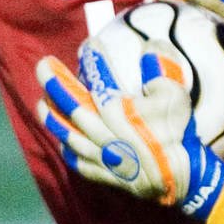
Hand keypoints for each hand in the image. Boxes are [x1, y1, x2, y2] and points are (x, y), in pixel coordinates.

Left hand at [35, 40, 223, 220]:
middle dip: (53, 81)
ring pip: (65, 132)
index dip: (93, 58)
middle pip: (68, 102)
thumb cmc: (176, 133)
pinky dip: (66, 148)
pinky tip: (64, 141)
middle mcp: (100, 129)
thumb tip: (149, 46)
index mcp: (116, 108)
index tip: (90, 44)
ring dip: (51, 115)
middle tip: (43, 65)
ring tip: (43, 102)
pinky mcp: (101, 173)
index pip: (98, 76)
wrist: (180, 178)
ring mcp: (98, 153)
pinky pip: (75, 160)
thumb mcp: (174, 95)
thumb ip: (161, 68)